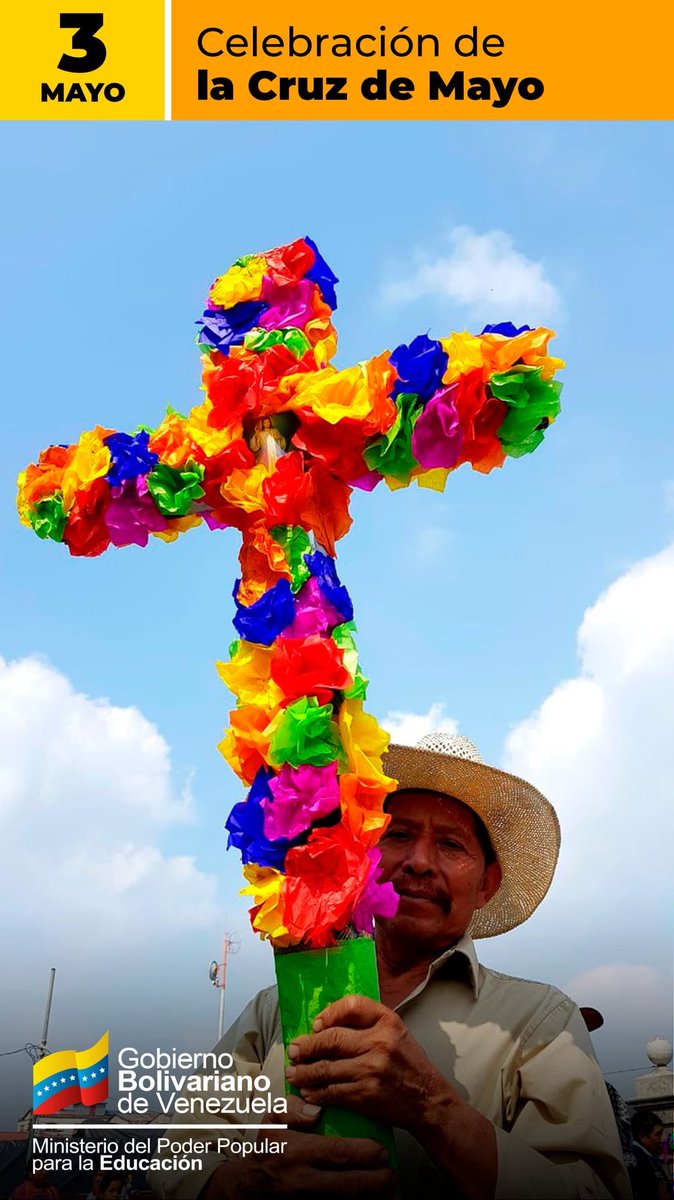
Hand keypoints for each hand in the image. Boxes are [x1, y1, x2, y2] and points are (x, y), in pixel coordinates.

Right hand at [203, 1096, 394, 1198]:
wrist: (245, 1189)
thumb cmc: (264, 1150)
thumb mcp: (270, 1120)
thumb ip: (292, 1108)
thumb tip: (317, 1110)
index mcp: (293, 1152)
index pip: (336, 1153)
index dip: (363, 1153)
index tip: (381, 1150)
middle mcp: (301, 1181)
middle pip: (347, 1185)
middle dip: (375, 1182)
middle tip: (392, 1174)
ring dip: (370, 1199)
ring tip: (389, 1191)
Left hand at [285, 994, 453, 1134]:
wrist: (428, 1100)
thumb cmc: (409, 1063)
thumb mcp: (396, 1032)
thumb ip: (368, 1023)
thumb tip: (327, 1024)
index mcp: (387, 1022)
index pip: (352, 1006)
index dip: (329, 1014)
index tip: (316, 1025)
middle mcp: (379, 1042)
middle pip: (332, 1039)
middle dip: (307, 1046)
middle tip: (293, 1051)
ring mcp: (371, 1070)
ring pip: (327, 1068)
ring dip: (305, 1072)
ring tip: (293, 1073)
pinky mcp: (365, 1095)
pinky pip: (333, 1091)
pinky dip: (316, 1092)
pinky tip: (308, 1091)